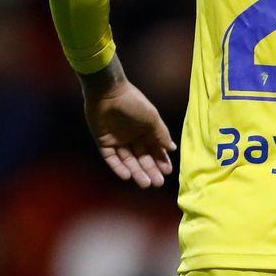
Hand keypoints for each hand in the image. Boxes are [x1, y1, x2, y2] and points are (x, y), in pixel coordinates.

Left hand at [80, 61, 175, 188]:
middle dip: (150, 170)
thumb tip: (172, 148)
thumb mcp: (152, 118)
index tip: (168, 172)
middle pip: (142, 158)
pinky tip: (127, 175)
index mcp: (145, 131)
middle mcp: (132, 137)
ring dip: (137, 172)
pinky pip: (111, 158)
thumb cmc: (133, 102)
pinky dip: (118, 167)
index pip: (155, 150)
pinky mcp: (103, 142)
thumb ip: (161, 134)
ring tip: (145, 183)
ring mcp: (117, 140)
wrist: (108, 92)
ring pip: (128, 160)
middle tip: (158, 183)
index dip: (161, 161)